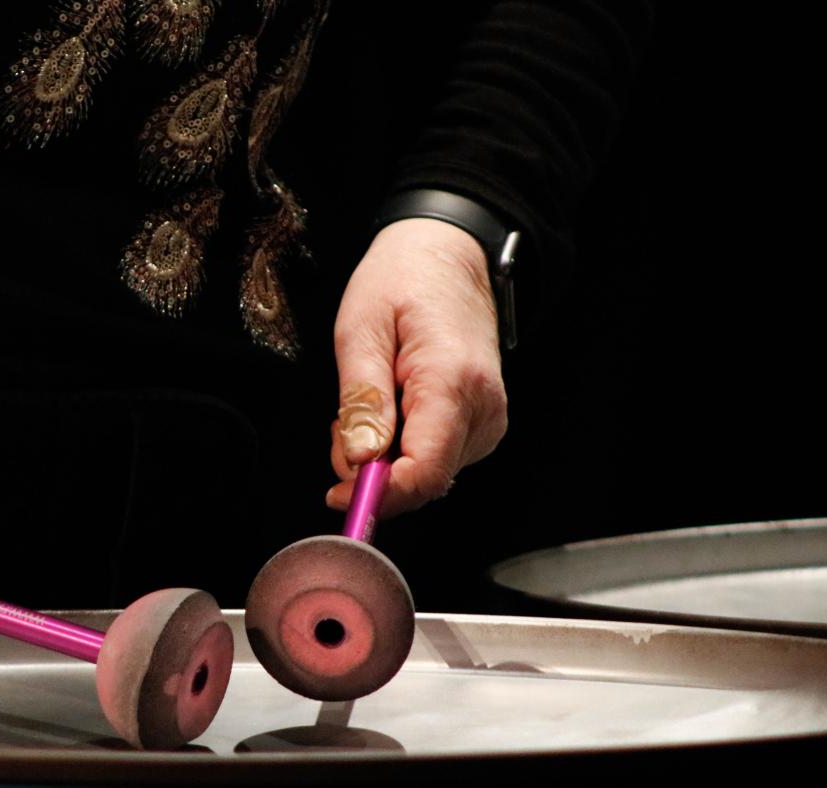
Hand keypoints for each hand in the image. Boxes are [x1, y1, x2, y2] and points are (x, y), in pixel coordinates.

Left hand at [327, 218, 508, 515]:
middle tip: (342, 422)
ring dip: (384, 457)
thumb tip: (359, 460)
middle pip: (424, 479)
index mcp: (453, 381)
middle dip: (372, 470)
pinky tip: (390, 409)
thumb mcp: (362, 328)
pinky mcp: (482, 423)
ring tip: (369, 401)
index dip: (380, 494)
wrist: (449, 254)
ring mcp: (488, 418)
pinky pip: (436, 457)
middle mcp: (483, 408)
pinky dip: (401, 447)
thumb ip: (362, 399)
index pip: (425, 471)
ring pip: (427, 473)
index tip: (338, 493)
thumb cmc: (404, 280)